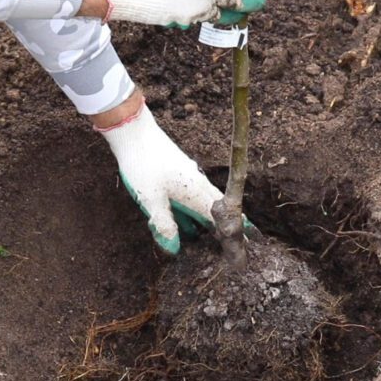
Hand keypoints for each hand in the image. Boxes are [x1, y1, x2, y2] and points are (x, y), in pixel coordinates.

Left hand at [95, 95, 247, 253]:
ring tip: (215, 237)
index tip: (246, 243)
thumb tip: (175, 249)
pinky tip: (187, 223)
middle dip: (227, 224)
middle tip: (240, 241)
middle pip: (218, 208)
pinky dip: (196, 212)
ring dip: (211, 219)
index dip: (232, 231)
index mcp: (196, 192)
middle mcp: (198, 184)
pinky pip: (193, 197)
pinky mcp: (179, 173)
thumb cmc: (143, 165)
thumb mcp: (151, 200)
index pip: (220, 218)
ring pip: (205, 202)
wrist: (134, 132)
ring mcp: (189, 177)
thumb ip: (164, 225)